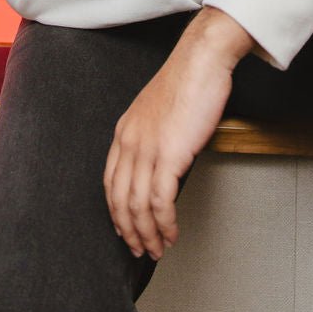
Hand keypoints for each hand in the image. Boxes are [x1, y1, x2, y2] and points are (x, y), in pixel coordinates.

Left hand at [104, 8, 253, 260]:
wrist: (201, 60)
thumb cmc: (188, 80)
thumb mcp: (159, 110)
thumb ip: (153, 136)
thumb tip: (162, 162)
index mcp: (124, 131)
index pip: (110, 181)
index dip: (115, 211)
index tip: (124, 228)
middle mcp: (129, 142)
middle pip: (119, 200)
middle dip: (129, 231)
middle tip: (139, 250)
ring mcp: (147, 149)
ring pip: (137, 206)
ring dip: (147, 234)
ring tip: (158, 249)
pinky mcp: (169, 155)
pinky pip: (160, 202)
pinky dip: (164, 223)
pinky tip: (171, 233)